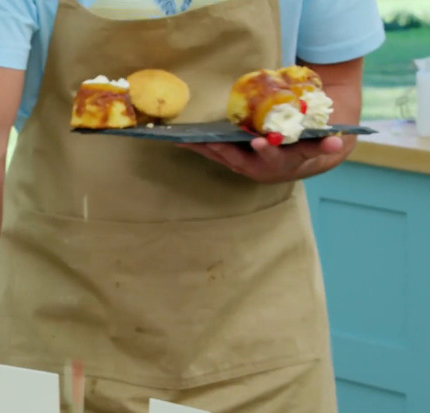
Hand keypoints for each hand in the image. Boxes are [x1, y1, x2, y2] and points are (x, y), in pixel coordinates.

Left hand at [178, 134, 347, 182]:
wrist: (302, 163)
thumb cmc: (310, 145)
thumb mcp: (320, 143)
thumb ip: (325, 143)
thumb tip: (337, 141)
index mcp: (286, 161)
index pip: (281, 156)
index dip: (270, 150)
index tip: (262, 142)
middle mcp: (263, 168)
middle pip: (245, 160)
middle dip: (228, 150)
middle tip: (215, 141)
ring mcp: (246, 166)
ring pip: (225, 158)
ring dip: (206, 149)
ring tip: (188, 139)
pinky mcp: (234, 161)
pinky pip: (215, 154)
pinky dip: (199, 147)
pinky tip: (181, 139)